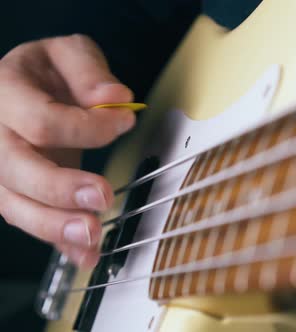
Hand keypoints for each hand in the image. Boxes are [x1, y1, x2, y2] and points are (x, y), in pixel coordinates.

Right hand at [0, 34, 135, 267]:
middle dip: (60, 187)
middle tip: (102, 197)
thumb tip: (115, 98)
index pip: (40, 120)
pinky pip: (28, 219)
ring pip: (13, 203)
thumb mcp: (67, 53)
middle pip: (15, 168)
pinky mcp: (11, 190)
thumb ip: (89, 71)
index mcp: (5, 92)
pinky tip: (83, 254)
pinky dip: (58, 240)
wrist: (24, 88)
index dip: (86, 127)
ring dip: (54, 225)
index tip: (125, 123)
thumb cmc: (46, 72)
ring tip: (91, 236)